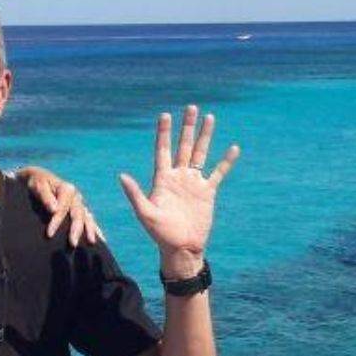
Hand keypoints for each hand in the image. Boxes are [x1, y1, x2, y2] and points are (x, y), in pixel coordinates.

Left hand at [17, 166, 101, 246]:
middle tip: (73, 244)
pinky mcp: (81, 210)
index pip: (63, 207)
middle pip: (78, 214)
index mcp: (67, 189)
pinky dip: (95, 230)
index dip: (57, 221)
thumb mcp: (38, 186)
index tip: (49, 234)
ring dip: (90, 230)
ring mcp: (80, 204)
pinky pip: (90, 221)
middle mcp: (76, 197)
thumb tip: (54, 209)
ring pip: (87, 217)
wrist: (42, 180)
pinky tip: (101, 241)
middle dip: (76, 229)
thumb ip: (45, 196)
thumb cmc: (38, 183)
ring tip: (91, 243)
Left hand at [118, 105, 238, 270]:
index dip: (164, 133)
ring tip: (210, 118)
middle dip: (187, 127)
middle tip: (191, 107)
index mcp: (162, 179)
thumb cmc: (160, 234)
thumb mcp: (145, 214)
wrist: (181, 248)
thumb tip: (122, 176)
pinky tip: (233, 148)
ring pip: (200, 154)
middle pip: (183, 146)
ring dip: (205, 136)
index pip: (163, 150)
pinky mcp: (207, 192)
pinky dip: (226, 161)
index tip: (165, 115)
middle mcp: (178, 177)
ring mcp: (193, 183)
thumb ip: (135, 194)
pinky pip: (218, 173)